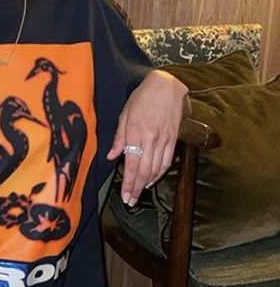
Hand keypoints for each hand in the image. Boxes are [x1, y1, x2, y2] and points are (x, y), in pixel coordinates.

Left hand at [107, 70, 187, 205]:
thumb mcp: (124, 114)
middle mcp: (151, 139)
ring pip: (157, 168)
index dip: (129, 183)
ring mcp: (165, 140)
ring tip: (139, 193)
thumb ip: (119, 137)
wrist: (167, 85)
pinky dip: (160, 173)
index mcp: (136, 133)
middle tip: (130, 201)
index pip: (132, 165)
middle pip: (145, 170)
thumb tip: (113, 156)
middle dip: (137, 188)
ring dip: (147, 183)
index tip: (125, 196)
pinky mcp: (174, 138)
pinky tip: (152, 179)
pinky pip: (168, 160)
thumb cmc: (142, 97)